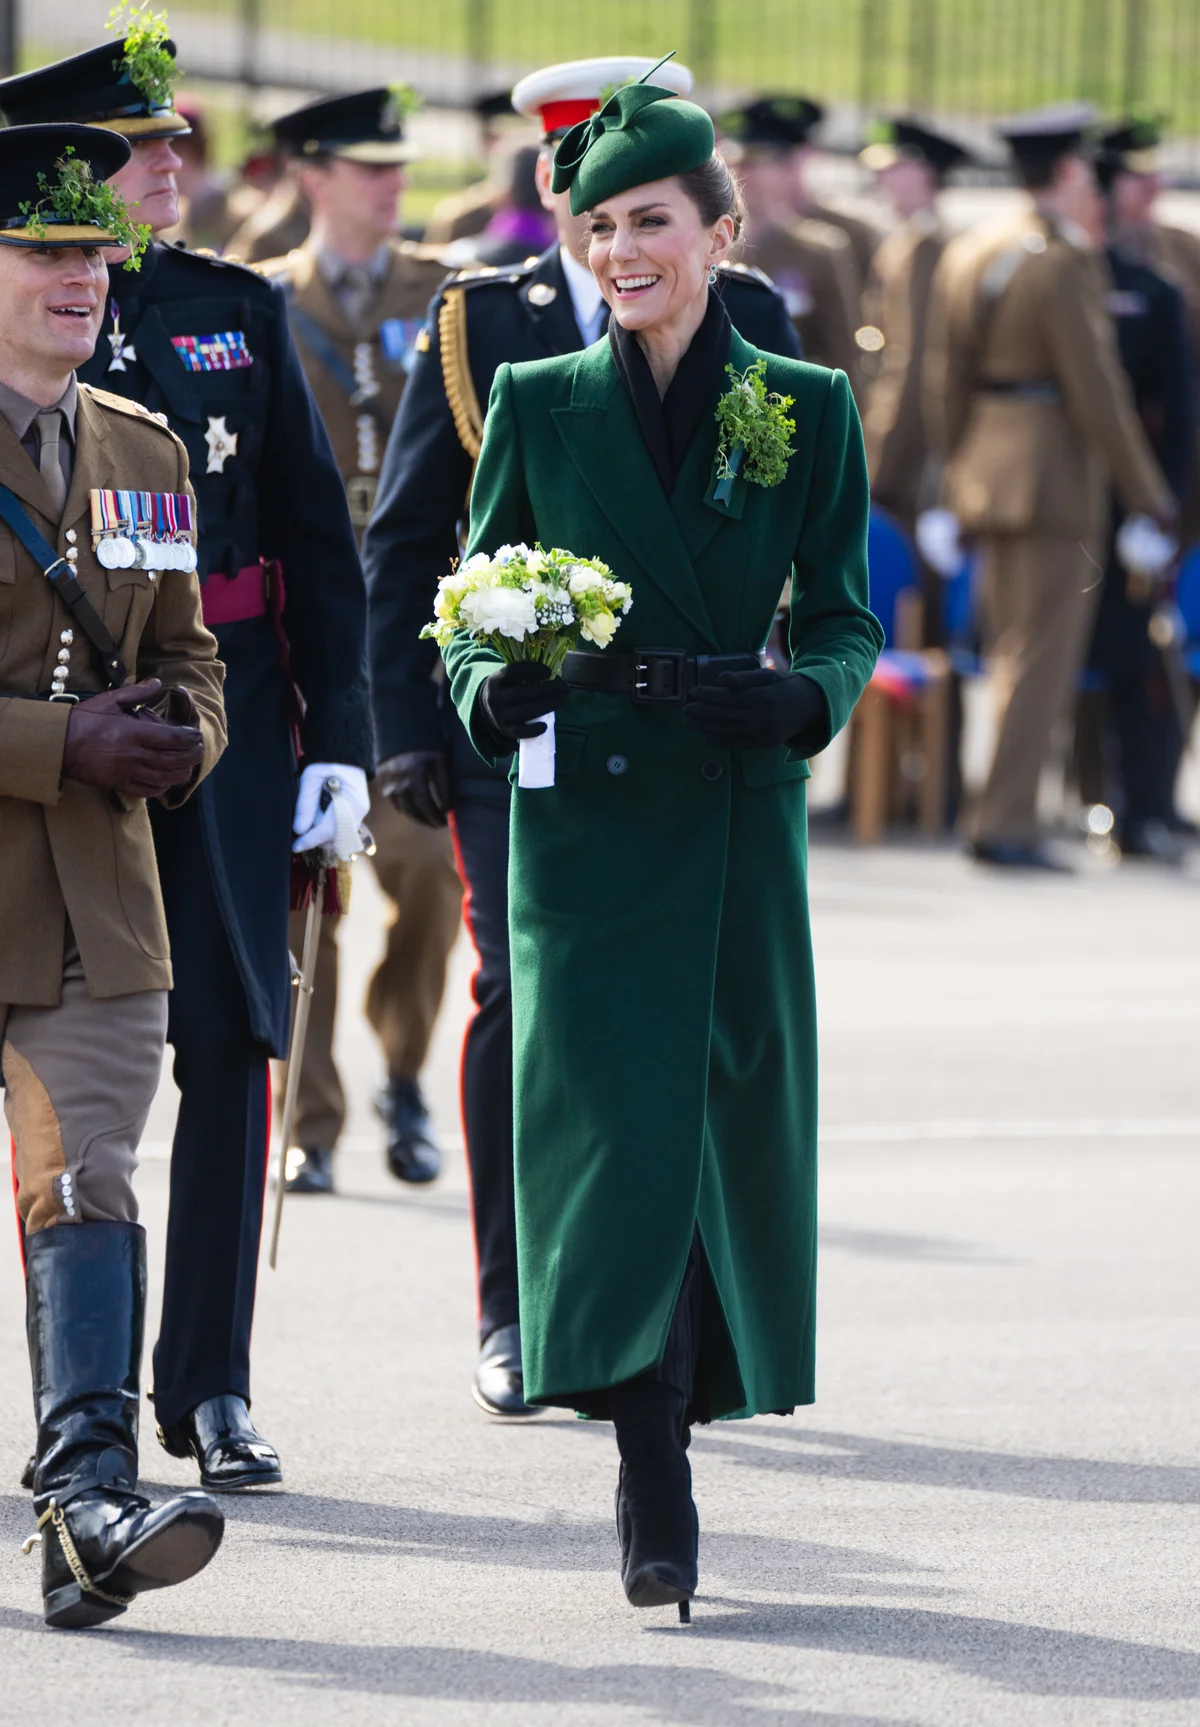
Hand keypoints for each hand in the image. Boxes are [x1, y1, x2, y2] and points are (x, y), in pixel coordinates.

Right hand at [62, 678, 205, 798]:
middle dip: (192, 756)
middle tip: (199, 751)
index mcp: (137, 733)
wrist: (59, 744)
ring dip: (181, 773)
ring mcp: (129, 772)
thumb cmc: (84, 720)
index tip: (196, 735)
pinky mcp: (120, 784)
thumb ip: (137, 692)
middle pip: (176, 760)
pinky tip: (166, 781)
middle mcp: (137, 755)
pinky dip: (162, 787)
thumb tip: (159, 683)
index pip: (175, 738)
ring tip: (188, 767)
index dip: (191, 738)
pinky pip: (148, 791)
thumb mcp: (110, 700)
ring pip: (166, 778)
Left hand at [293, 762, 369, 855]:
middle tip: (302, 824)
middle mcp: (359, 812)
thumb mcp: (311, 778)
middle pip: (336, 838)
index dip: (310, 840)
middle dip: (317, 837)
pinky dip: (329, 828)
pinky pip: (343, 829)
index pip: (328, 830)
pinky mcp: (357, 813)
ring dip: (323, 832)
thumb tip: (299, 830)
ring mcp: (360, 813)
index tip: (295, 846)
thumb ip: (305, 804)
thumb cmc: (328, 762)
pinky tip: (320, 814)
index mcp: (350, 803)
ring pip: (340, 836)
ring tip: (313, 813)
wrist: (344, 752)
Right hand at [377, 750, 451, 827]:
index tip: (445, 821)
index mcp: (414, 778)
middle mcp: (398, 785)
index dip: (436, 816)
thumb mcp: (439, 762)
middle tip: (438, 824)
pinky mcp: (381, 784)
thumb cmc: (425, 747)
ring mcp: (387, 785)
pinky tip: (414, 811)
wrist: (402, 733)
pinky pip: (394, 803)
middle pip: (414, 812)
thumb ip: (443, 785)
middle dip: (427, 820)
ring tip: (428, 819)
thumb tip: (447, 807)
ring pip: (403, 810)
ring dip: (416, 818)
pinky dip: (405, 810)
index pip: (426, 806)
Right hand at [475, 661, 568, 748]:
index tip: (549, 671)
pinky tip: (545, 726)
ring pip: (521, 712)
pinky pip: (518, 732)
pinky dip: (532, 730)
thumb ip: (525, 674)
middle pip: (520, 693)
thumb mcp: (509, 678)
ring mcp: (499, 716)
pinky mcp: (505, 730)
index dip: (531, 670)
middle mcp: (494, 698)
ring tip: (562, 700)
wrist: (489, 710)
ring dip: (545, 706)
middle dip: (546, 689)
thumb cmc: (508, 690)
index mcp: (496, 681)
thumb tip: (552, 673)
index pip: (512, 672)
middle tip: (564, 687)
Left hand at [683, 667, 827, 751]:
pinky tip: (706, 738)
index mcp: (762, 697)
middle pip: (725, 715)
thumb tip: (721, 679)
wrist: (810, 707)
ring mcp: (763, 734)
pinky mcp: (764, 745)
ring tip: (689, 723)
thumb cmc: (784, 687)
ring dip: (705, 728)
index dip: (708, 695)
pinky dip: (721, 742)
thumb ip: (744, 677)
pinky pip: (738, 745)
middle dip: (702, 712)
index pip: (728, 697)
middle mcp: (762, 717)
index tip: (693, 692)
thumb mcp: (768, 675)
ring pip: (728, 731)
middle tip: (685, 709)